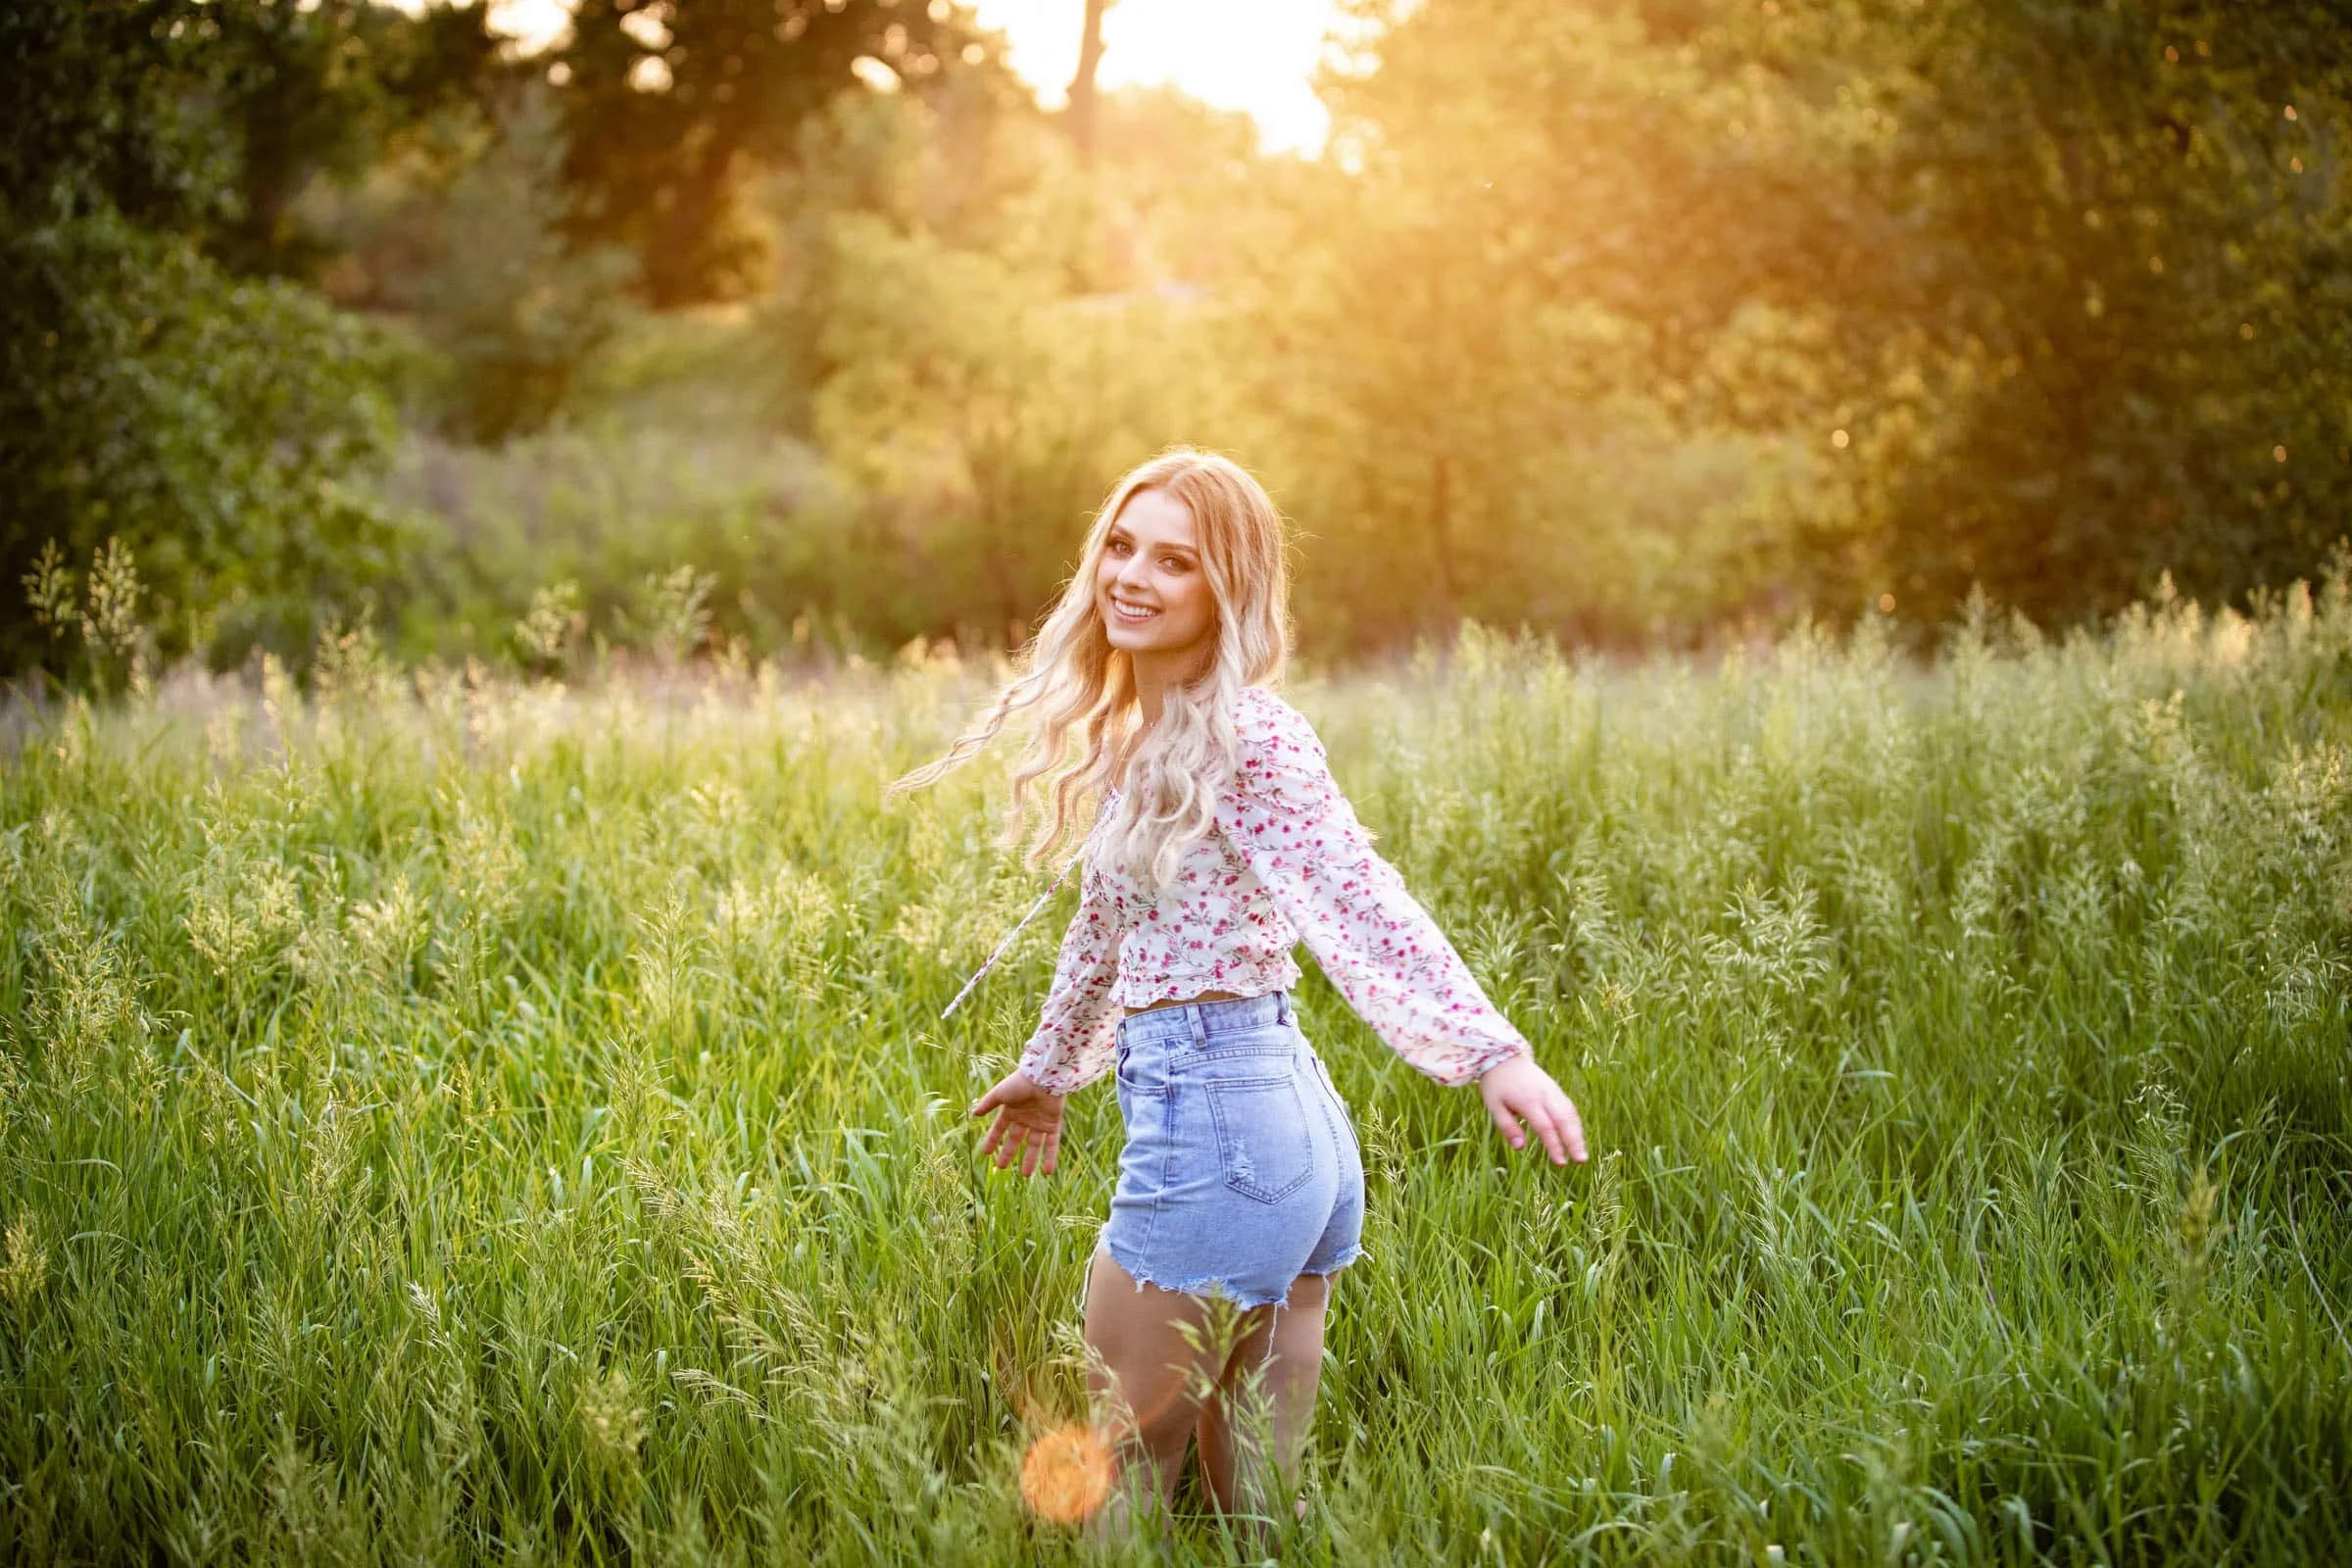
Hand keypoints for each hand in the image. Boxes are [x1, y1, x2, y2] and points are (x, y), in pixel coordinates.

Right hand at [971, 1065, 1065, 1176]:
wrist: (1043, 1078)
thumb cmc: (1020, 1083)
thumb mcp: (1000, 1093)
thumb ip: (988, 1103)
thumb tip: (974, 1113)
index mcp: (1011, 1110)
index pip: (1000, 1129)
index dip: (993, 1140)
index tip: (986, 1153)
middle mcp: (1025, 1117)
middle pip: (1016, 1139)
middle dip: (1008, 1153)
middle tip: (1001, 1167)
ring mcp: (1039, 1122)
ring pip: (1034, 1144)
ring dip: (1030, 1159)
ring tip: (1026, 1175)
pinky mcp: (1053, 1124)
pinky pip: (1052, 1143)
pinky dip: (1050, 1157)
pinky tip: (1047, 1171)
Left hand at [1477, 1052, 1588, 1166]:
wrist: (1504, 1056)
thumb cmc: (1497, 1085)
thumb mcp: (1494, 1106)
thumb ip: (1507, 1127)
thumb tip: (1520, 1148)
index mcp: (1528, 1101)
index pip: (1546, 1127)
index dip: (1555, 1146)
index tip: (1561, 1163)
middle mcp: (1545, 1095)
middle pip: (1564, 1120)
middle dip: (1574, 1141)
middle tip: (1582, 1161)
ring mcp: (1553, 1091)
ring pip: (1570, 1113)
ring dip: (1578, 1134)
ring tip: (1582, 1155)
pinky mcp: (1556, 1089)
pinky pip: (1569, 1107)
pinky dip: (1575, 1123)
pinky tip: (1578, 1138)